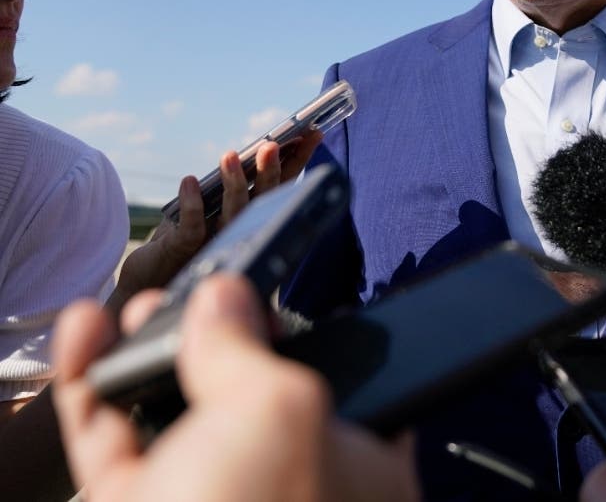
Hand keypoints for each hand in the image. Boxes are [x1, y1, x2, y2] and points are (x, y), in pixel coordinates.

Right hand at [53, 274, 419, 501]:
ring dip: (140, 351)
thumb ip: (253, 346)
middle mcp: (281, 477)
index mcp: (351, 460)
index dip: (297, 328)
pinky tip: (88, 334)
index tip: (260, 291)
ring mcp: (209, 496)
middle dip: (203, 333)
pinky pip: (115, 437)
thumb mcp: (278, 414)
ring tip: (127, 307)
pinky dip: (94, 385)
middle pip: (242, 386)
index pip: (337, 376)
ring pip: (171, 408)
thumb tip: (222, 297)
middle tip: (179, 296)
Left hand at [107, 132, 321, 315]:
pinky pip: (192, 229)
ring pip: (232, 215)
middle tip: (272, 146)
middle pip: (262, 201)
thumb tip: (243, 153)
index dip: (296, 161)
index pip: (279, 187)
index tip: (310, 134)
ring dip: (234, 184)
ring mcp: (213, 246)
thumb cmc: (182, 242)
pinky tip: (190, 181)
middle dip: (270, 173)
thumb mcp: (208, 210)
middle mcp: (239, 234)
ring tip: (230, 155)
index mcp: (251, 220)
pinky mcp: (183, 253)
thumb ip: (227, 190)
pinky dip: (192, 204)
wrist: (147, 283)